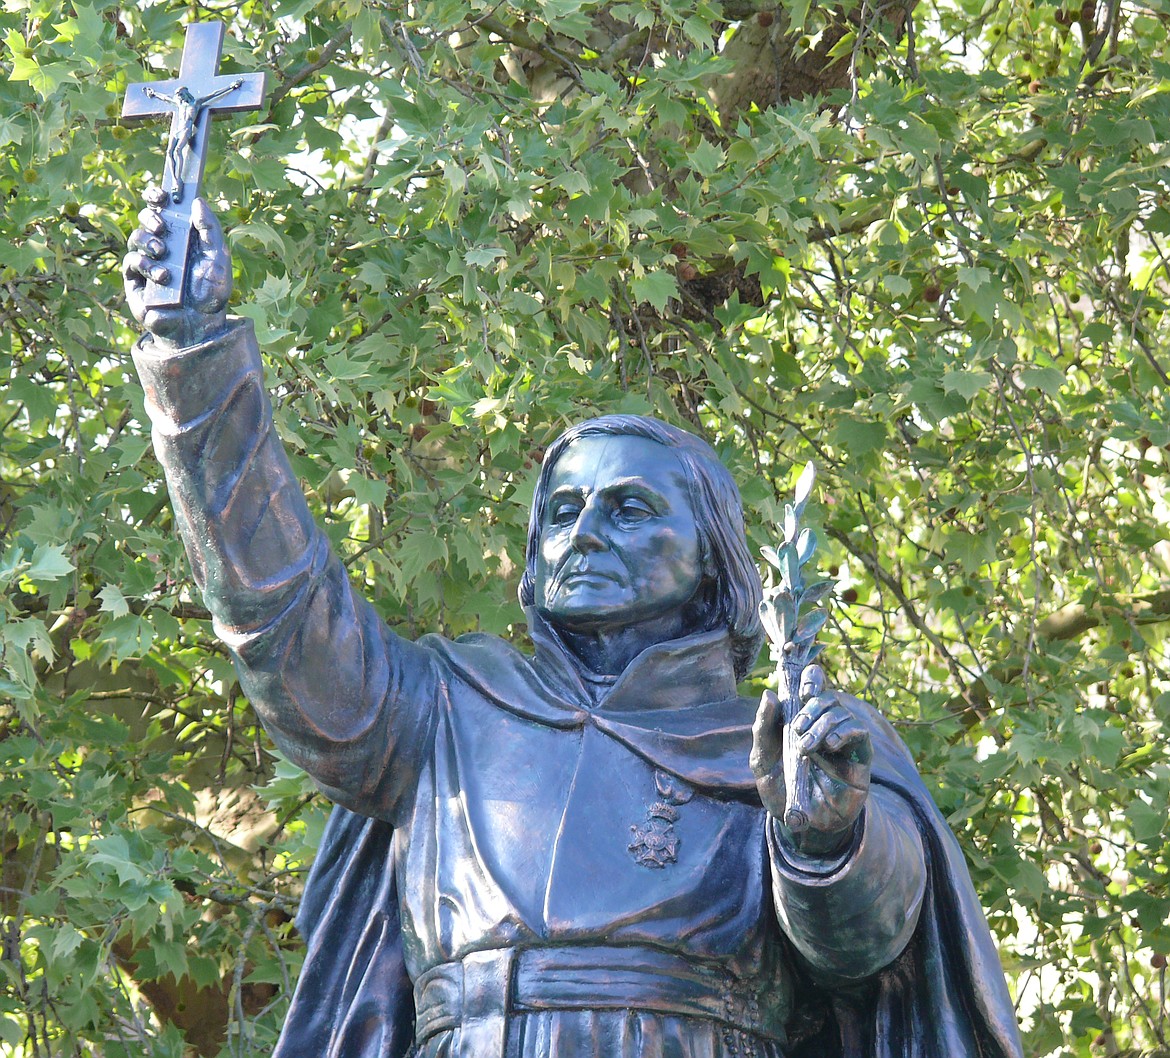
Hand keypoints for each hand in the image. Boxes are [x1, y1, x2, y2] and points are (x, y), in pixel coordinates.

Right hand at [123, 189, 231, 350]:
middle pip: (145, 219)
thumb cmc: (211, 293)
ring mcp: (147, 262)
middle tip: (161, 226)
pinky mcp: (136, 281)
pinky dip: (145, 265)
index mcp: (181, 237)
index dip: (158, 197)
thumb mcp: (218, 260)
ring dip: (148, 242)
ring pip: (136, 239)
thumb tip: (197, 202)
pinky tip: (162, 276)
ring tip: (163, 254)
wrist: (201, 327)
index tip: (161, 195)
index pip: (164, 209)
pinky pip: (132, 263)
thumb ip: (210, 230)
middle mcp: (162, 246)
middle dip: (150, 218)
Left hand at [751, 665, 872, 858]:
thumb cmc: (781, 790)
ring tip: (807, 747)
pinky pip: (858, 731)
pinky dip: (844, 732)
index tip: (802, 691)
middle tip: (797, 728)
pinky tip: (829, 745)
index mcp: (800, 720)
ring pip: (841, 711)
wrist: (801, 825)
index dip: (811, 679)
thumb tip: (769, 694)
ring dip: (822, 723)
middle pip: (826, 695)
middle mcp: (824, 725)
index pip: (812, 686)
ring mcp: (842, 740)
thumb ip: (763, 729)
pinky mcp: (859, 757)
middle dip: (811, 707)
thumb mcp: (762, 761)